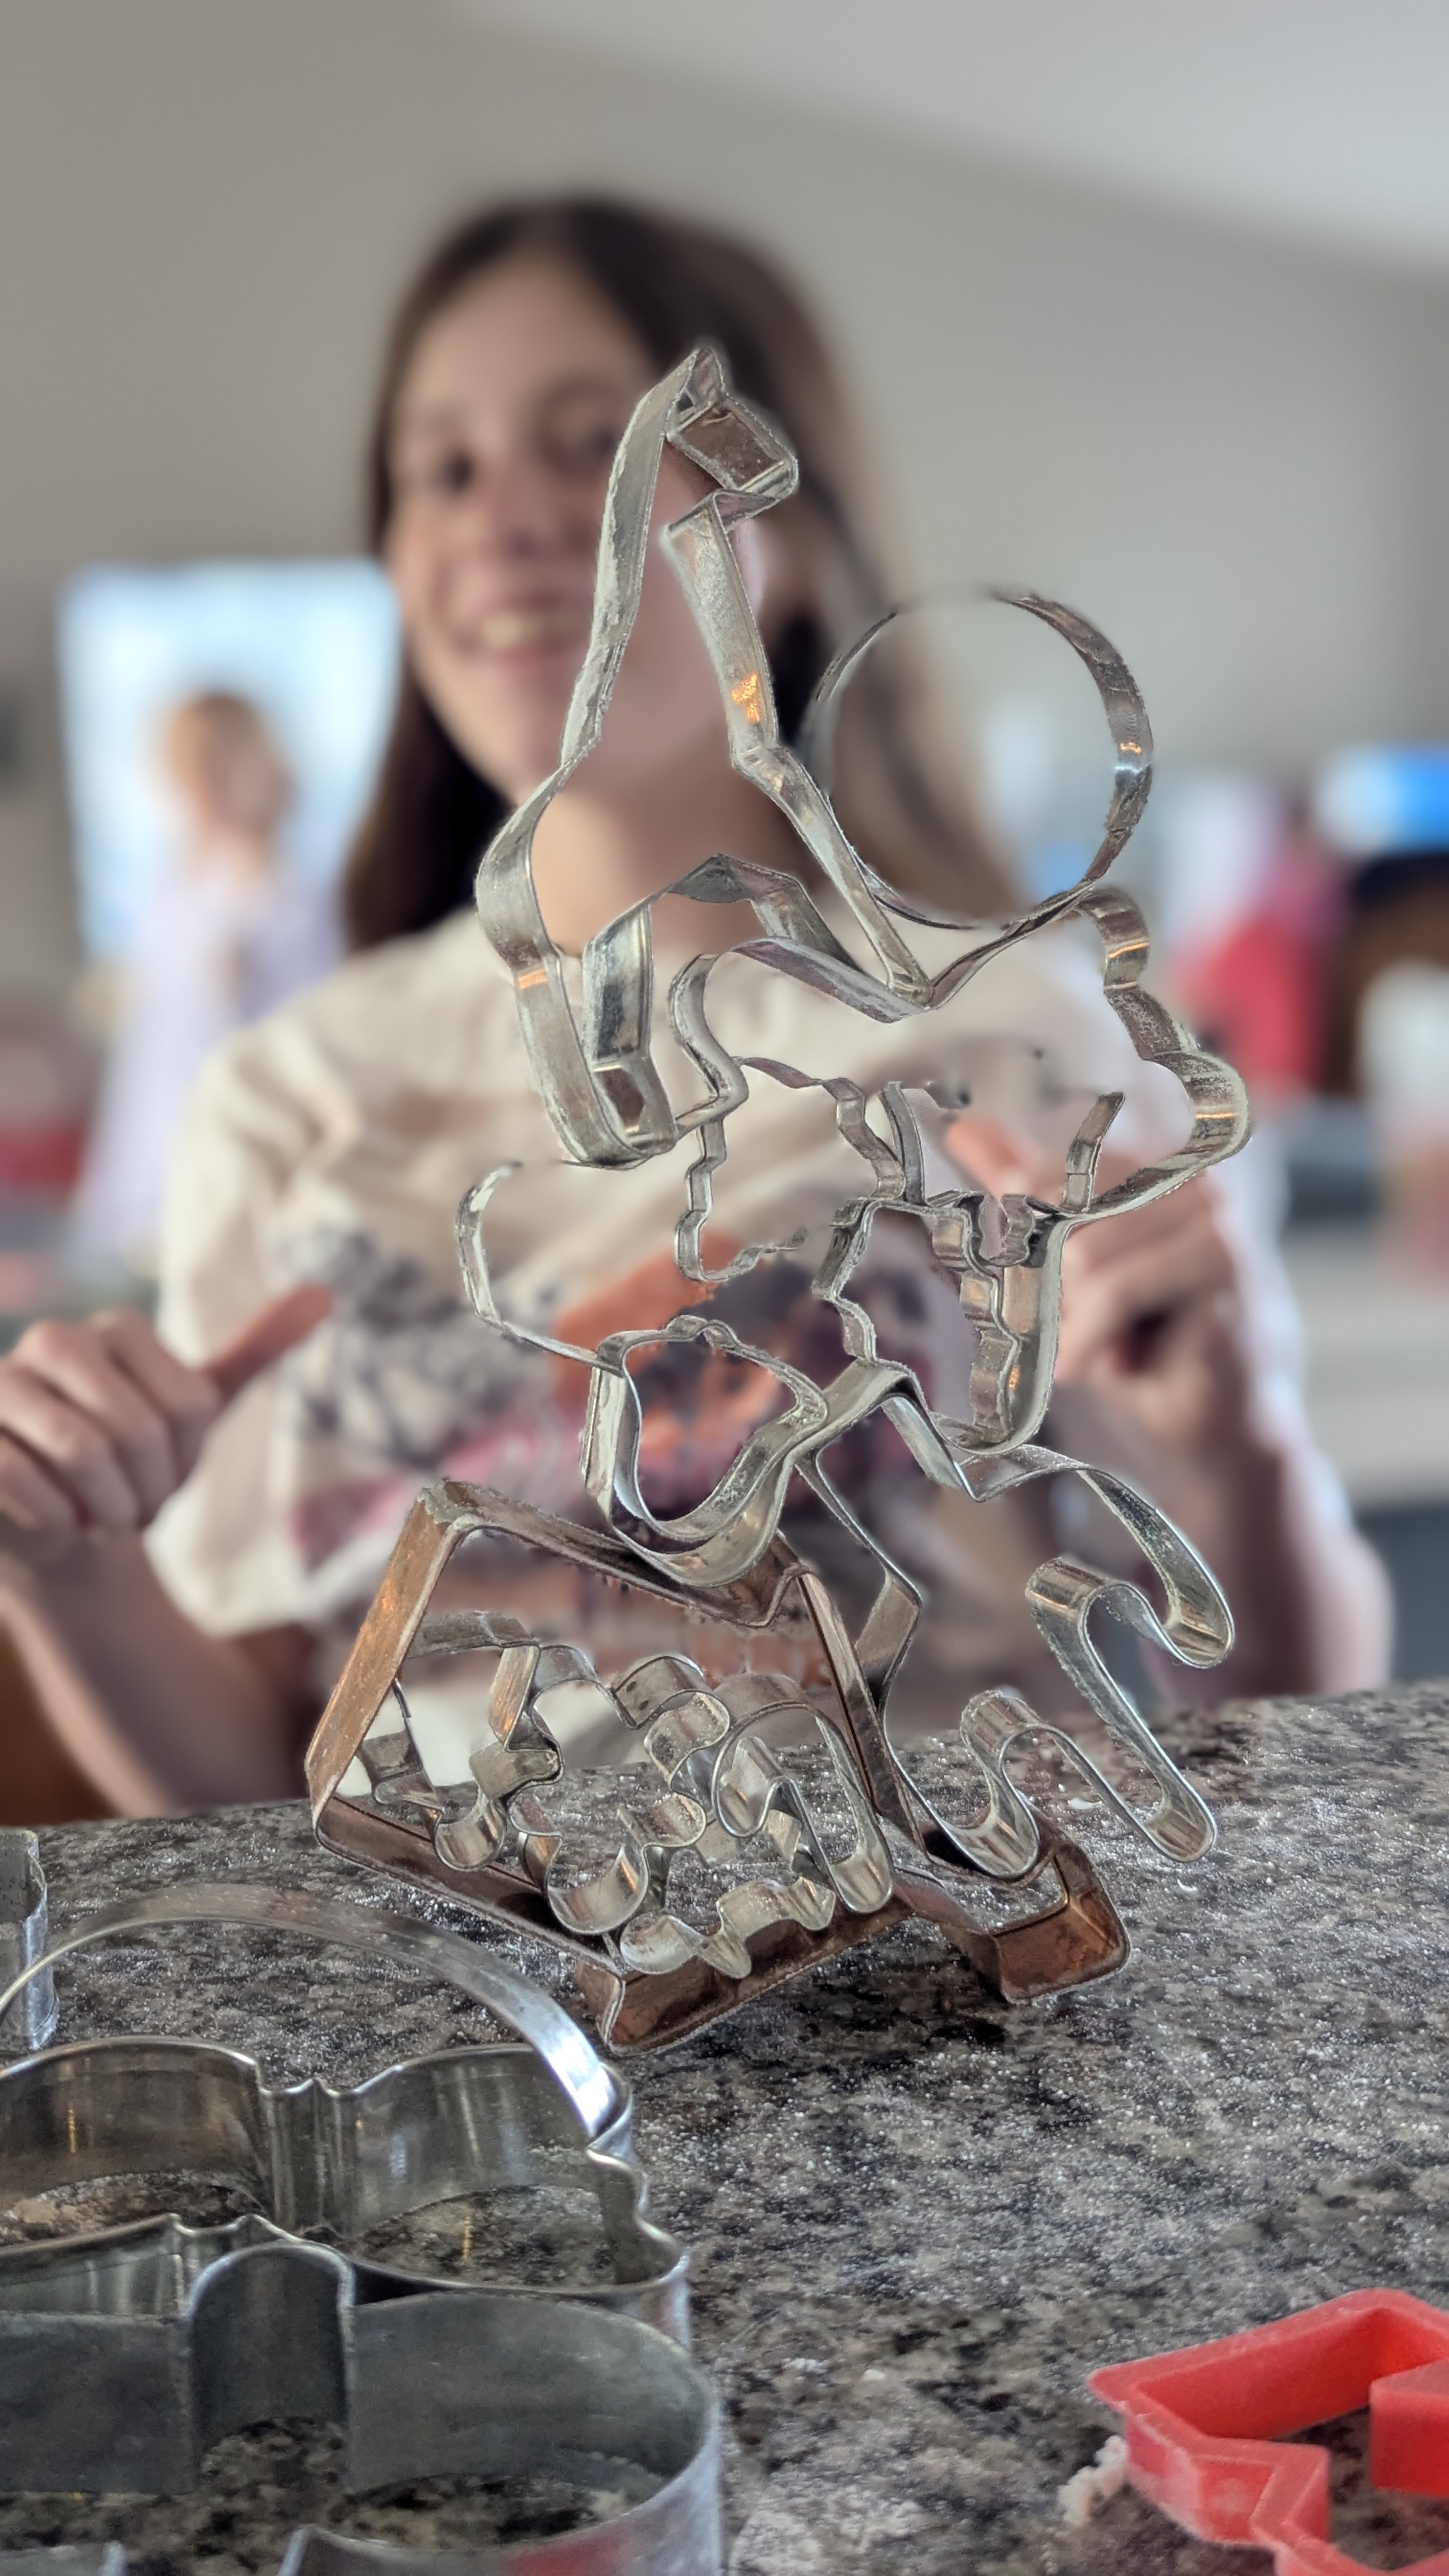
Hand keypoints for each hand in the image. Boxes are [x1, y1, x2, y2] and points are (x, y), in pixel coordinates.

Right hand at [0, 1285, 332, 1537]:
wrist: (58, 1528)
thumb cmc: (128, 1466)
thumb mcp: (193, 1410)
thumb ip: (253, 1350)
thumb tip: (323, 1293)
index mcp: (115, 1329)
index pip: (189, 1404)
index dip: (187, 1461)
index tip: (166, 1475)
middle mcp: (50, 1341)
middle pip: (137, 1427)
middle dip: (147, 1489)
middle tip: (132, 1507)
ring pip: (80, 1449)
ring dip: (104, 1507)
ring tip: (98, 1517)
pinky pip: (17, 1476)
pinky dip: (55, 1518)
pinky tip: (57, 1524)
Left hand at [946, 1114, 1254, 1457]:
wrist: (1217, 1418)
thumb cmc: (1145, 1341)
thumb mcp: (1073, 1269)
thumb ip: (1028, 1198)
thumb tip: (962, 1126)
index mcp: (1152, 1168)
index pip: (1041, 1178)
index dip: (1025, 1247)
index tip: (1036, 1298)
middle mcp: (1189, 1178)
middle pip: (1059, 1216)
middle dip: (1051, 1290)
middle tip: (1070, 1335)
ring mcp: (1213, 1217)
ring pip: (1083, 1254)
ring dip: (1075, 1320)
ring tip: (1097, 1350)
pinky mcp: (1222, 1266)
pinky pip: (1118, 1290)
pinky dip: (1095, 1337)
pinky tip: (1106, 1365)